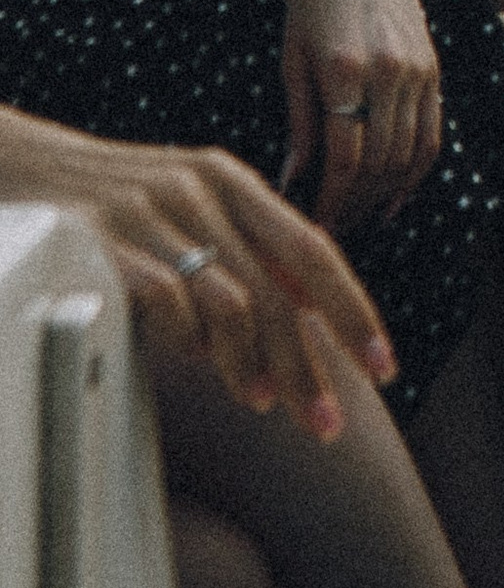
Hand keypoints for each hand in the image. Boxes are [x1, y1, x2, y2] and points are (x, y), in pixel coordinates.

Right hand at [11, 124, 399, 436]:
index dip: (353, 312)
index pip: (314, 251)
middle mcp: (202, 191)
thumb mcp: (190, 207)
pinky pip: (170, 301)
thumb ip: (244, 249)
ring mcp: (154, 215)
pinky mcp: (107, 243)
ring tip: (265, 403)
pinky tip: (197, 367)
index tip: (383, 365)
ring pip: (232, 299)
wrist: (25, 165)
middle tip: (327, 422)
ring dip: (254, 363)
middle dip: (310, 363)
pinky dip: (192, 343)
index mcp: (231, 181)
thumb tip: (307, 314)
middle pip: (280, 288)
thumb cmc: (113, 200)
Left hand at [280, 0, 443, 233]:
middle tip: (335, 228)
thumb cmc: (312, 8)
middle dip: (356, 205)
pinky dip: (417, 172)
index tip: (315, 225)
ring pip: (408, 154)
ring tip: (360, 216)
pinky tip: (396, 197)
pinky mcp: (435, 68)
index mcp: (345, 69)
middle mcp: (388, 71)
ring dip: (384, 195)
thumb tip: (293, 183)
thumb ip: (298, 124)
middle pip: (379, 162)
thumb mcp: (293, 62)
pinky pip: (432, 133)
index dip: (330, 201)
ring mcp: (418, 70)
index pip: (344, 158)